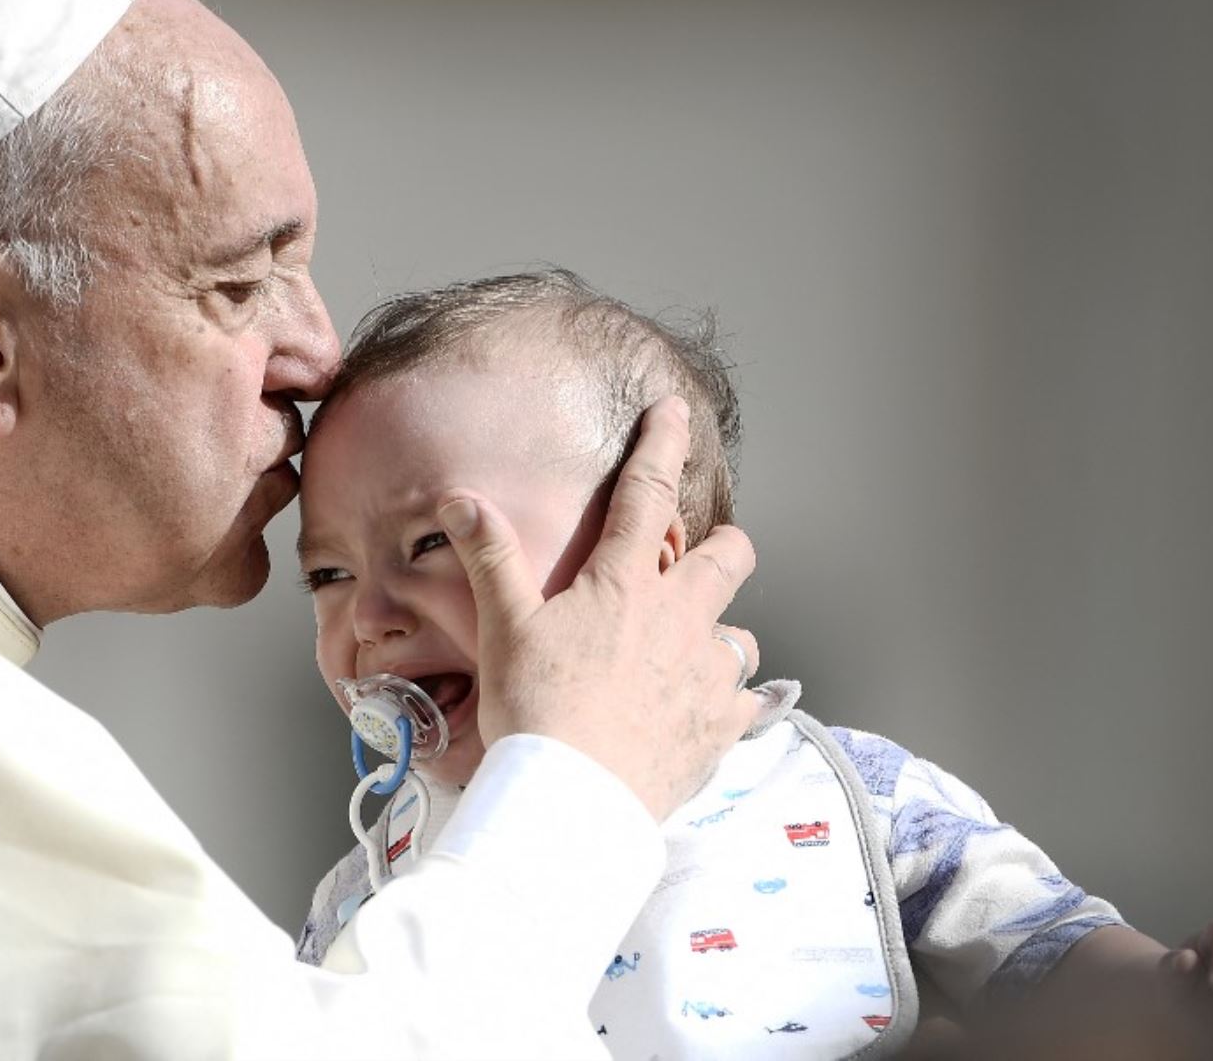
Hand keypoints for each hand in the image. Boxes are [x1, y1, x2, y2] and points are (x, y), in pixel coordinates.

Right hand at [437, 397, 760, 819]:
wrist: (571, 800)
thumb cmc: (536, 711)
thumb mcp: (505, 625)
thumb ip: (489, 555)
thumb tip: (463, 497)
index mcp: (624, 585)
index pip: (648, 493)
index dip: (663, 444)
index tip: (675, 412)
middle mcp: (680, 619)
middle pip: (728, 557)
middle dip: (722, 547)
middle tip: (698, 558)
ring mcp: (707, 675)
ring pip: (742, 634)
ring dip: (721, 633)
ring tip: (693, 650)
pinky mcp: (721, 729)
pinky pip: (749, 705)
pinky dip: (735, 704)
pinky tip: (714, 713)